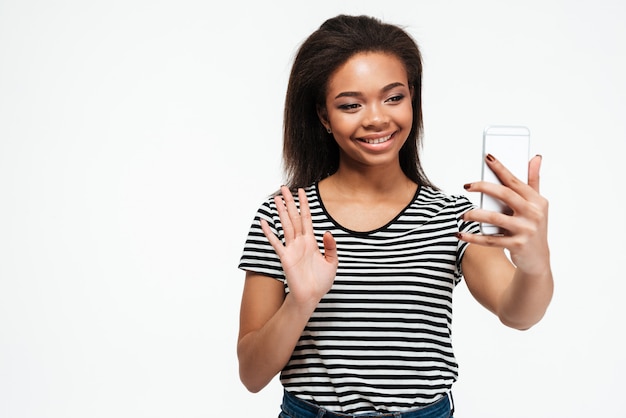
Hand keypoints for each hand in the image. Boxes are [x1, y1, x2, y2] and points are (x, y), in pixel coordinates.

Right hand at [260, 186, 337, 310]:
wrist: (311, 297)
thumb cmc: (321, 282)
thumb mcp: (332, 262)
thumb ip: (331, 247)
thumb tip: (327, 232)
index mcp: (311, 242)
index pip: (307, 218)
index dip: (304, 204)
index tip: (301, 190)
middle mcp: (300, 242)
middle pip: (294, 217)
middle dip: (290, 202)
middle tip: (284, 187)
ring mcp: (292, 249)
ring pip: (286, 225)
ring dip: (281, 212)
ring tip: (276, 198)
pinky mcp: (285, 258)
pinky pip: (276, 242)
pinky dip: (270, 232)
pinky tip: (264, 222)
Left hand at [460, 154, 549, 274]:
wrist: (538, 260)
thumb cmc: (534, 227)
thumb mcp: (538, 205)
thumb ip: (534, 181)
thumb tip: (535, 158)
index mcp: (537, 201)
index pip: (515, 181)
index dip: (501, 168)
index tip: (487, 157)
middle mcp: (533, 214)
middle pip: (504, 194)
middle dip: (483, 187)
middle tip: (467, 185)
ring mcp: (525, 230)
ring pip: (495, 218)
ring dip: (475, 214)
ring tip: (463, 215)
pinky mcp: (516, 245)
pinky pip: (490, 240)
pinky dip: (473, 237)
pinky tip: (460, 234)